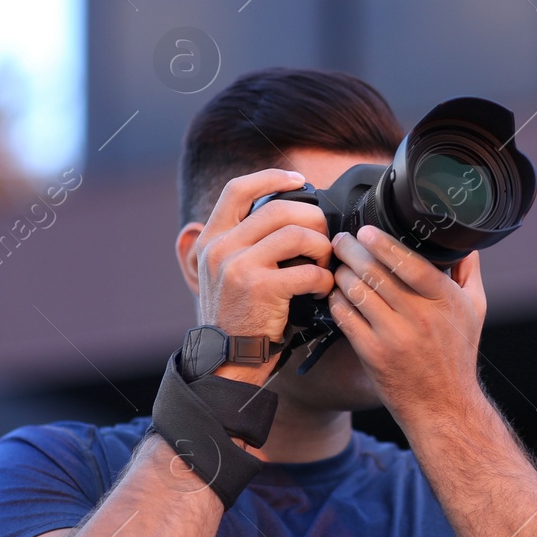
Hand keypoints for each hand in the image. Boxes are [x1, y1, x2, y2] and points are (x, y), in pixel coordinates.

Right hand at [193, 169, 334, 383]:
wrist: (227, 359)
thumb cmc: (238, 315)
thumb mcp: (225, 272)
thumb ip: (245, 242)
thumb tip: (288, 212)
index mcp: (212, 238)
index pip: (238, 189)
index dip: (271, 177)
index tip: (299, 180)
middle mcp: (221, 248)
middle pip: (280, 208)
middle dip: (313, 220)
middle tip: (324, 238)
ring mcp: (238, 267)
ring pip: (298, 234)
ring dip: (322, 249)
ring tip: (323, 266)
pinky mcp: (260, 288)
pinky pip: (308, 271)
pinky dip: (325, 280)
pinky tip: (322, 291)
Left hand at [326, 224, 487, 428]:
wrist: (444, 405)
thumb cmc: (457, 355)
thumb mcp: (474, 310)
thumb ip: (468, 272)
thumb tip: (463, 241)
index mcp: (444, 301)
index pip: (410, 263)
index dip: (384, 243)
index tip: (366, 231)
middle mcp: (420, 317)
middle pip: (377, 272)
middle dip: (353, 251)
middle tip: (342, 240)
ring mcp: (394, 337)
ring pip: (357, 291)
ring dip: (342, 273)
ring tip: (338, 264)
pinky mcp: (372, 354)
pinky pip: (345, 317)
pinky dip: (337, 301)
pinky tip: (336, 293)